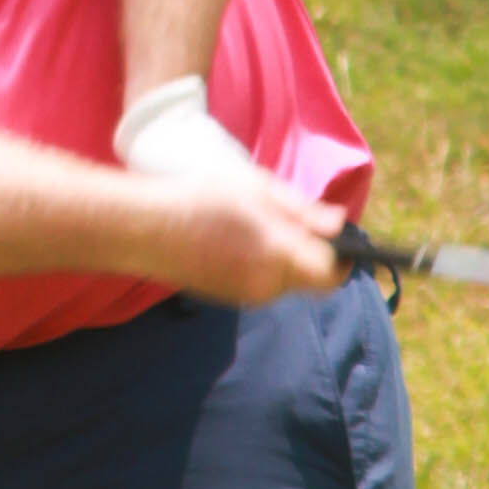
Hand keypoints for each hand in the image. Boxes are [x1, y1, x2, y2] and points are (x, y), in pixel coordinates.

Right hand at [121, 164, 347, 308]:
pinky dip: (261, 265)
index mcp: (279, 257)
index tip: (341, 240)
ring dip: (284, 259)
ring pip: (284, 281)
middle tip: (294, 221)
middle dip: (311, 255)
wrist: (146, 227)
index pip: (331, 275)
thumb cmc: (202, 199)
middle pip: (308, 279)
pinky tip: (238, 240)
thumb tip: (339, 225)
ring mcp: (244, 296)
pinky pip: (260, 283)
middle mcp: (265, 285)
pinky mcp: (226, 297)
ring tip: (259, 225)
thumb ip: (303, 212)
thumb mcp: (259, 191)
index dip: (342, 259)